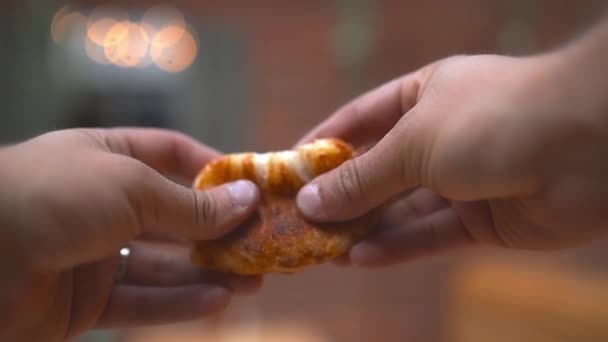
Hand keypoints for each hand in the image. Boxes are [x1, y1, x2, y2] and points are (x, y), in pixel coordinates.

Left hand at [0, 128, 261, 339]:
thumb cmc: (51, 195)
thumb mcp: (130, 188)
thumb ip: (190, 204)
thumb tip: (248, 198)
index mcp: (108, 157)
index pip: (172, 156)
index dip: (213, 171)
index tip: (253, 188)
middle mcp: (103, 203)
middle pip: (174, 217)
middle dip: (219, 232)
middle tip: (262, 246)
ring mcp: (93, 254)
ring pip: (163, 265)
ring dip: (209, 273)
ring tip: (254, 281)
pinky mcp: (84, 302)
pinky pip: (140, 301)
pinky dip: (179, 302)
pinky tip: (218, 302)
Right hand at [295, 52, 607, 266]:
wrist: (589, 146)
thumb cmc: (490, 120)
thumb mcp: (412, 143)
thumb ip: (362, 178)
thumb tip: (310, 201)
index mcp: (423, 97)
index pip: (360, 121)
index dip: (323, 144)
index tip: (287, 170)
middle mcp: (440, 137)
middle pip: (378, 171)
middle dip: (341, 198)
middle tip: (300, 223)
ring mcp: (462, 180)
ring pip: (402, 209)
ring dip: (364, 229)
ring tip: (322, 250)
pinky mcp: (483, 220)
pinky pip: (431, 234)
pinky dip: (397, 247)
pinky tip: (360, 259)